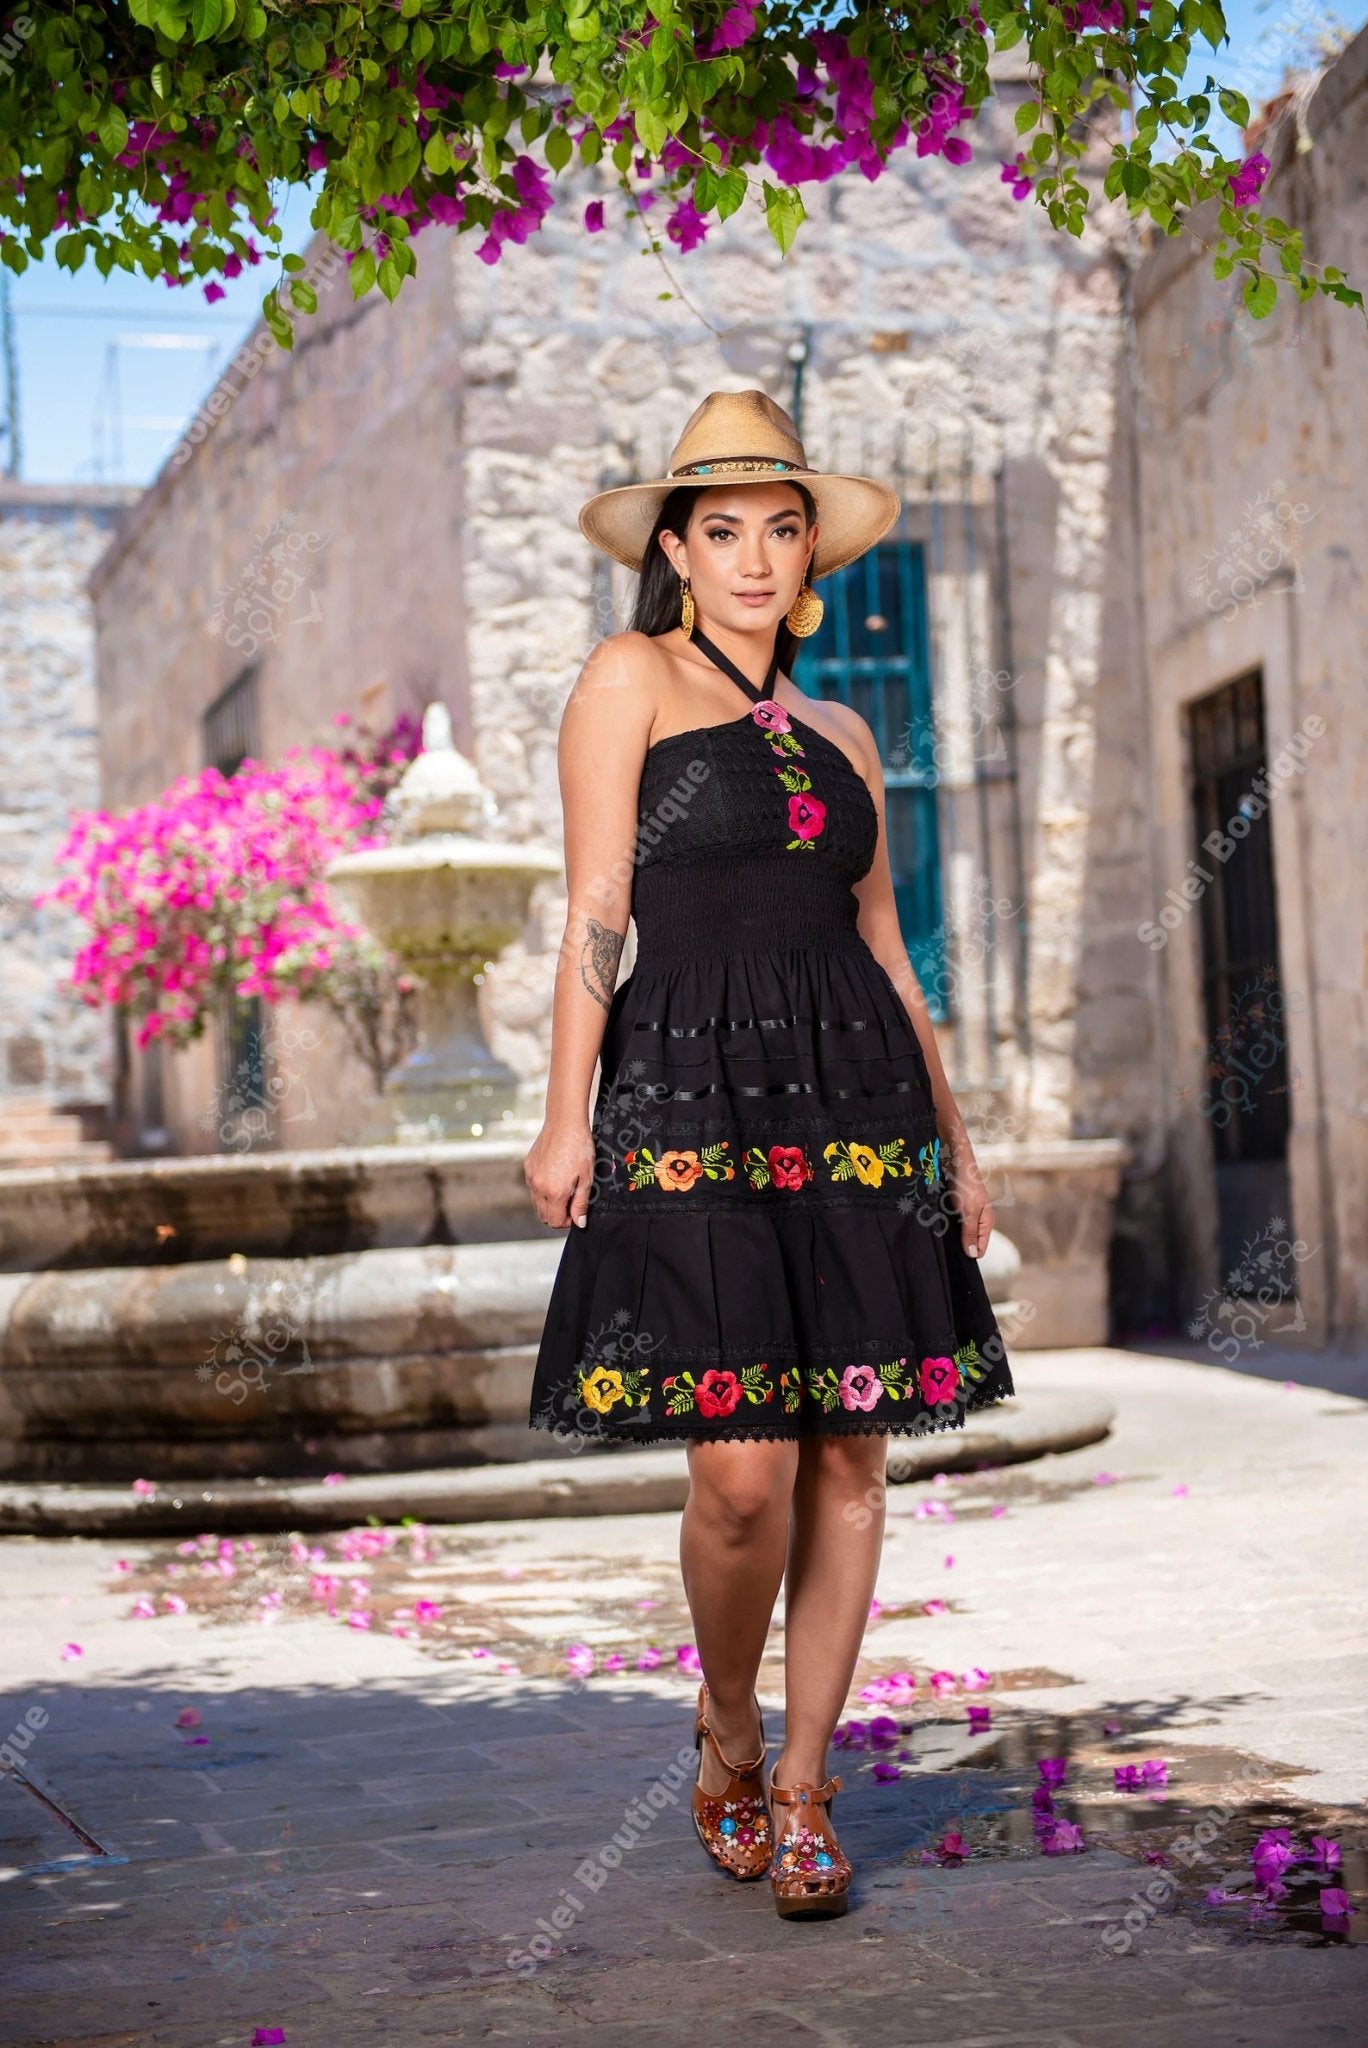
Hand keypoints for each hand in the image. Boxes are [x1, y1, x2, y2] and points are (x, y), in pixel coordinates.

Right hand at [524, 1120, 596, 1229]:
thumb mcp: (586, 1178)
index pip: (554, 1221)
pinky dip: (542, 1189)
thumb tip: (579, 1223)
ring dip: (549, 1203)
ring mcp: (531, 1177)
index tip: (576, 1213)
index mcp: (554, 1192)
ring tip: (565, 1188)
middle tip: (572, 1203)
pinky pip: (533, 1187)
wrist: (564, 1122)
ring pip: (536, 1203)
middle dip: (557, 1215)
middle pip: (543, 1216)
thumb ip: (581, 1203)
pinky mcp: (528, 1167)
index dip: (567, 1222)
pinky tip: (555, 1176)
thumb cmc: (579, 1147)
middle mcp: (538, 1187)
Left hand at [946, 1140, 993, 1259]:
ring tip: (939, 1234)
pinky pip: (950, 1221)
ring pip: (958, 1232)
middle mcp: (978, 1218)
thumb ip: (970, 1233)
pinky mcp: (955, 1206)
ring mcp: (966, 1212)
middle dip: (959, 1245)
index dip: (969, 1253)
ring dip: (949, 1234)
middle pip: (969, 1242)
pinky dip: (943, 1224)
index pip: (980, 1248)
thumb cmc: (965, 1182)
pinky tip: (935, 1225)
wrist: (954, 1157)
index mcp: (986, 1221)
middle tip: (945, 1245)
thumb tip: (973, 1255)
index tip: (955, 1257)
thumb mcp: (968, 1211)